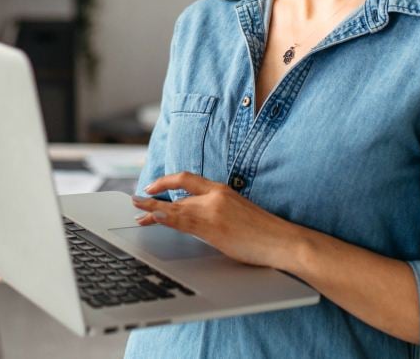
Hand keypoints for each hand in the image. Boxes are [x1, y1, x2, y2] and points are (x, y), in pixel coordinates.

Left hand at [131, 172, 299, 268]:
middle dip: (155, 200)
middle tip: (136, 202)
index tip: (151, 185)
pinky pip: (184, 222)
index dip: (167, 180)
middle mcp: (216, 196)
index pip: (188, 178)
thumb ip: (214, 211)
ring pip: (177, 208)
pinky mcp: (214, 227)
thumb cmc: (263, 232)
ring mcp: (214, 210)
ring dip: (154, 209)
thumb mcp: (237, 213)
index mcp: (222, 190)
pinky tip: (155, 217)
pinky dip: (166, 218)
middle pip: (178, 195)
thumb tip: (193, 220)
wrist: (283, 240)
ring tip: (137, 211)